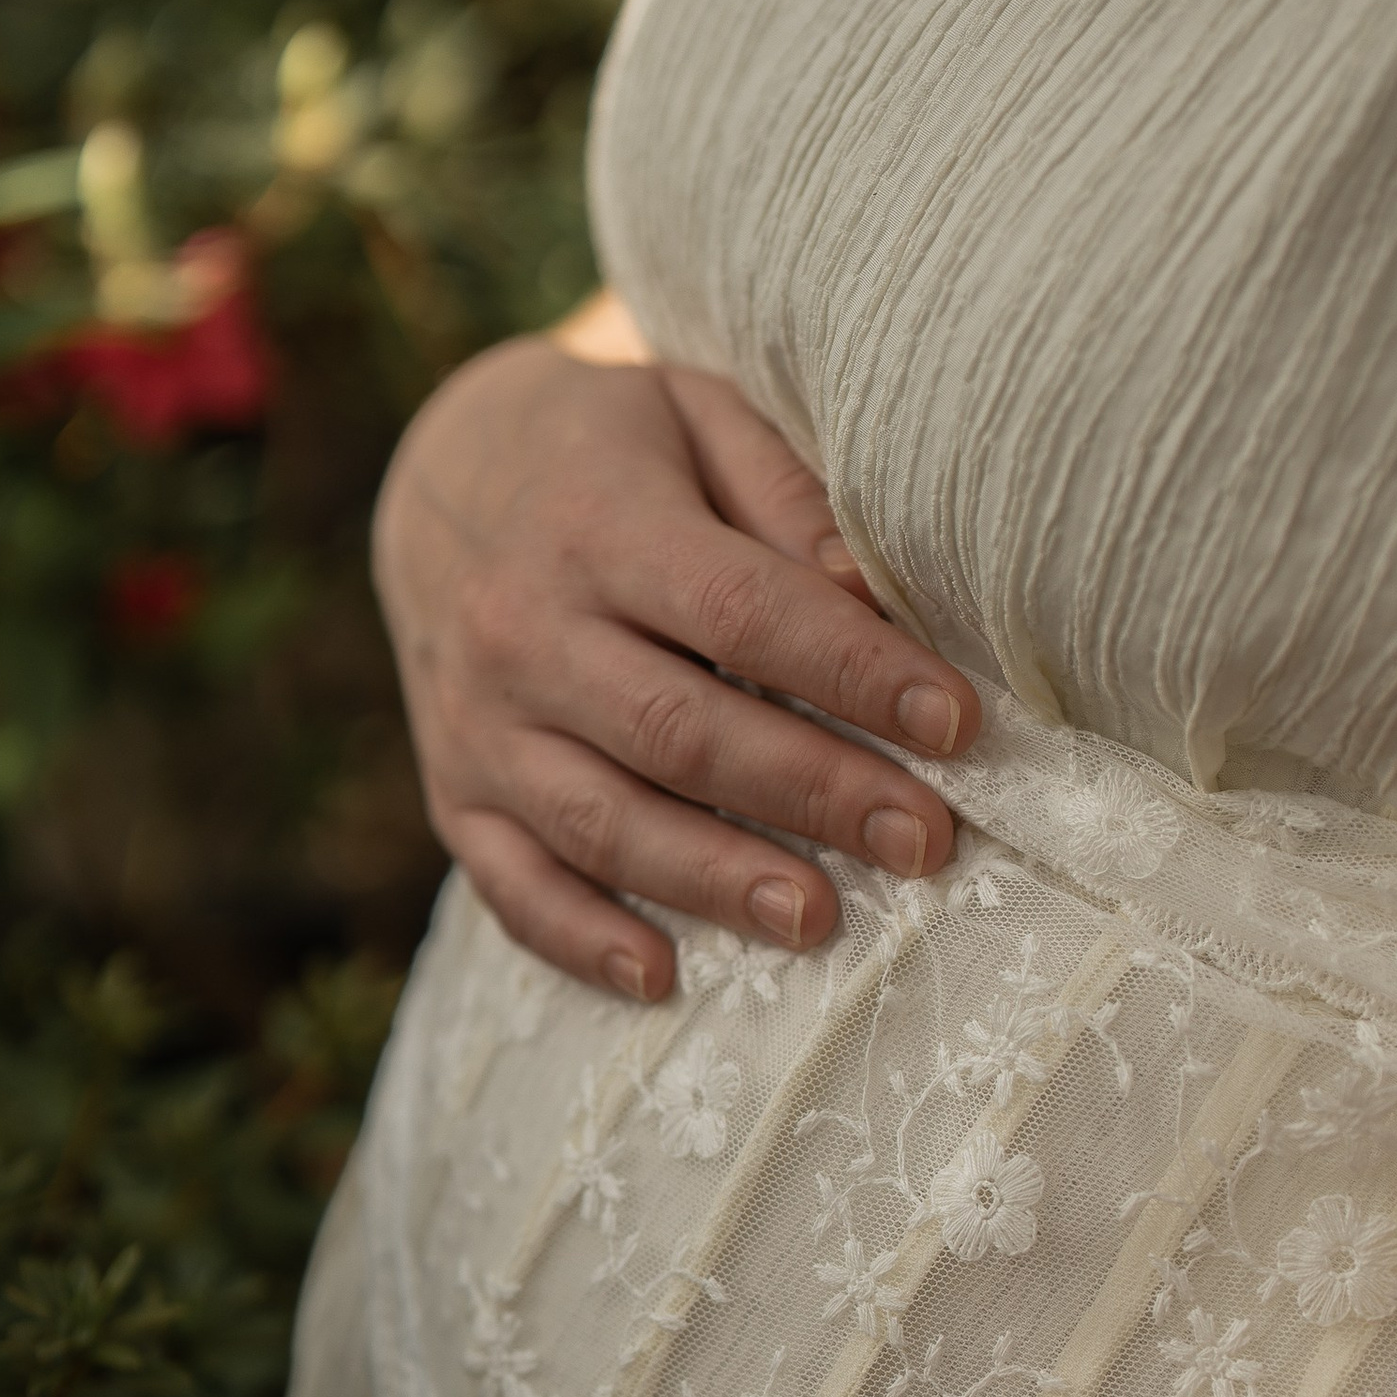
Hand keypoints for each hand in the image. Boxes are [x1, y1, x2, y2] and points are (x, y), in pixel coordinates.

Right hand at [370, 331, 983, 1000]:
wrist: (440, 476)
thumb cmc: (611, 451)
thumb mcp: (696, 419)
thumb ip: (784, 496)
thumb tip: (872, 590)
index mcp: (599, 525)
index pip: (741, 611)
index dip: (852, 672)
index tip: (956, 722)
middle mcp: (524, 631)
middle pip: (680, 731)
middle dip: (813, 791)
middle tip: (923, 841)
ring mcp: (479, 723)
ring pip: (602, 819)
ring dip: (714, 879)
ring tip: (820, 919)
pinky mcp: (455, 791)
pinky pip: (511, 882)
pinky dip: (580, 937)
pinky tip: (661, 977)